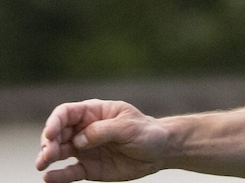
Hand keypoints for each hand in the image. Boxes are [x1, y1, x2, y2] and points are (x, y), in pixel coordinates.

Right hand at [36, 100, 168, 182]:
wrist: (159, 151)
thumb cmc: (145, 132)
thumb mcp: (128, 126)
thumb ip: (103, 130)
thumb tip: (79, 139)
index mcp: (95, 112)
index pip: (67, 113)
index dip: (55, 122)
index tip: (50, 134)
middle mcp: (85, 129)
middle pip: (59, 133)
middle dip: (48, 142)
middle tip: (46, 154)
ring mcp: (85, 149)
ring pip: (60, 151)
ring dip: (48, 157)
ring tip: (42, 164)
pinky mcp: (89, 168)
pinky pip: (70, 171)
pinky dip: (58, 175)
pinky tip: (49, 178)